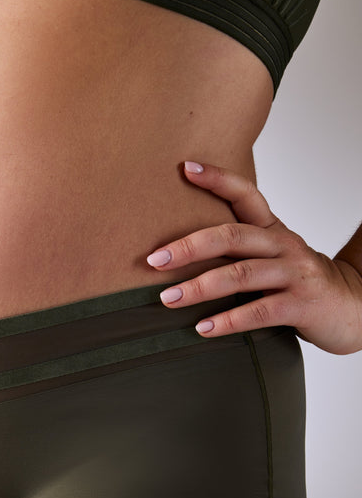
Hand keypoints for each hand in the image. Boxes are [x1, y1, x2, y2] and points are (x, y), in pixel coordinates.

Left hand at [147, 161, 361, 354]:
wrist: (354, 307)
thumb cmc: (301, 285)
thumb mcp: (274, 260)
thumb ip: (239, 255)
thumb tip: (181, 258)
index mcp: (273, 231)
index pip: (246, 195)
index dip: (218, 179)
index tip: (186, 168)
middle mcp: (283, 246)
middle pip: (232, 236)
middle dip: (189, 246)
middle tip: (155, 259)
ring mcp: (294, 274)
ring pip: (241, 275)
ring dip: (200, 287)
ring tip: (168, 299)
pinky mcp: (301, 305)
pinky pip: (259, 311)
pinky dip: (228, 320)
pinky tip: (203, 329)